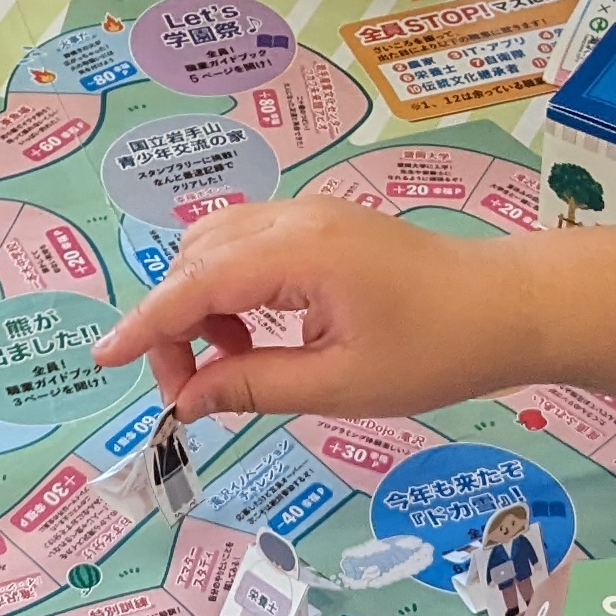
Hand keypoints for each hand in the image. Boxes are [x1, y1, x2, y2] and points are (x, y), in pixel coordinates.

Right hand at [90, 198, 535, 419]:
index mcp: (298, 251)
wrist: (509, 308)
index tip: (105, 362)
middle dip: (173, 325)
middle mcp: (294, 217)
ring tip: (231, 367)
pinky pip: (248, 247)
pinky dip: (232, 291)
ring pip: (216, 247)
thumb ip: (255, 386)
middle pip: (194, 259)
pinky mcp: (322, 226)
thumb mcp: (342, 385)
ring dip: (202, 306)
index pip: (194, 285)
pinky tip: (257, 339)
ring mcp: (309, 214)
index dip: (145, 326)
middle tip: (190, 395)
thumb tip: (186, 401)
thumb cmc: (437, 351)